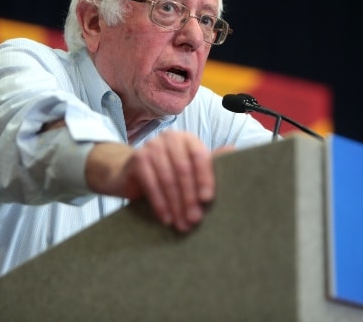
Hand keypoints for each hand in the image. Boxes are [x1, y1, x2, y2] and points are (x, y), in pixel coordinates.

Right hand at [86, 131, 227, 231]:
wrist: (127, 173)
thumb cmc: (165, 173)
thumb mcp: (188, 168)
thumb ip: (209, 163)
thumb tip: (234, 151)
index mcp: (187, 139)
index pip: (200, 156)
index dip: (205, 178)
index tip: (207, 200)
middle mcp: (170, 138)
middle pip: (184, 170)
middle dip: (190, 198)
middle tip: (195, 220)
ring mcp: (151, 146)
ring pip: (168, 179)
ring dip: (176, 205)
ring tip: (182, 225)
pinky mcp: (137, 158)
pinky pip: (151, 183)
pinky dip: (160, 203)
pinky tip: (166, 219)